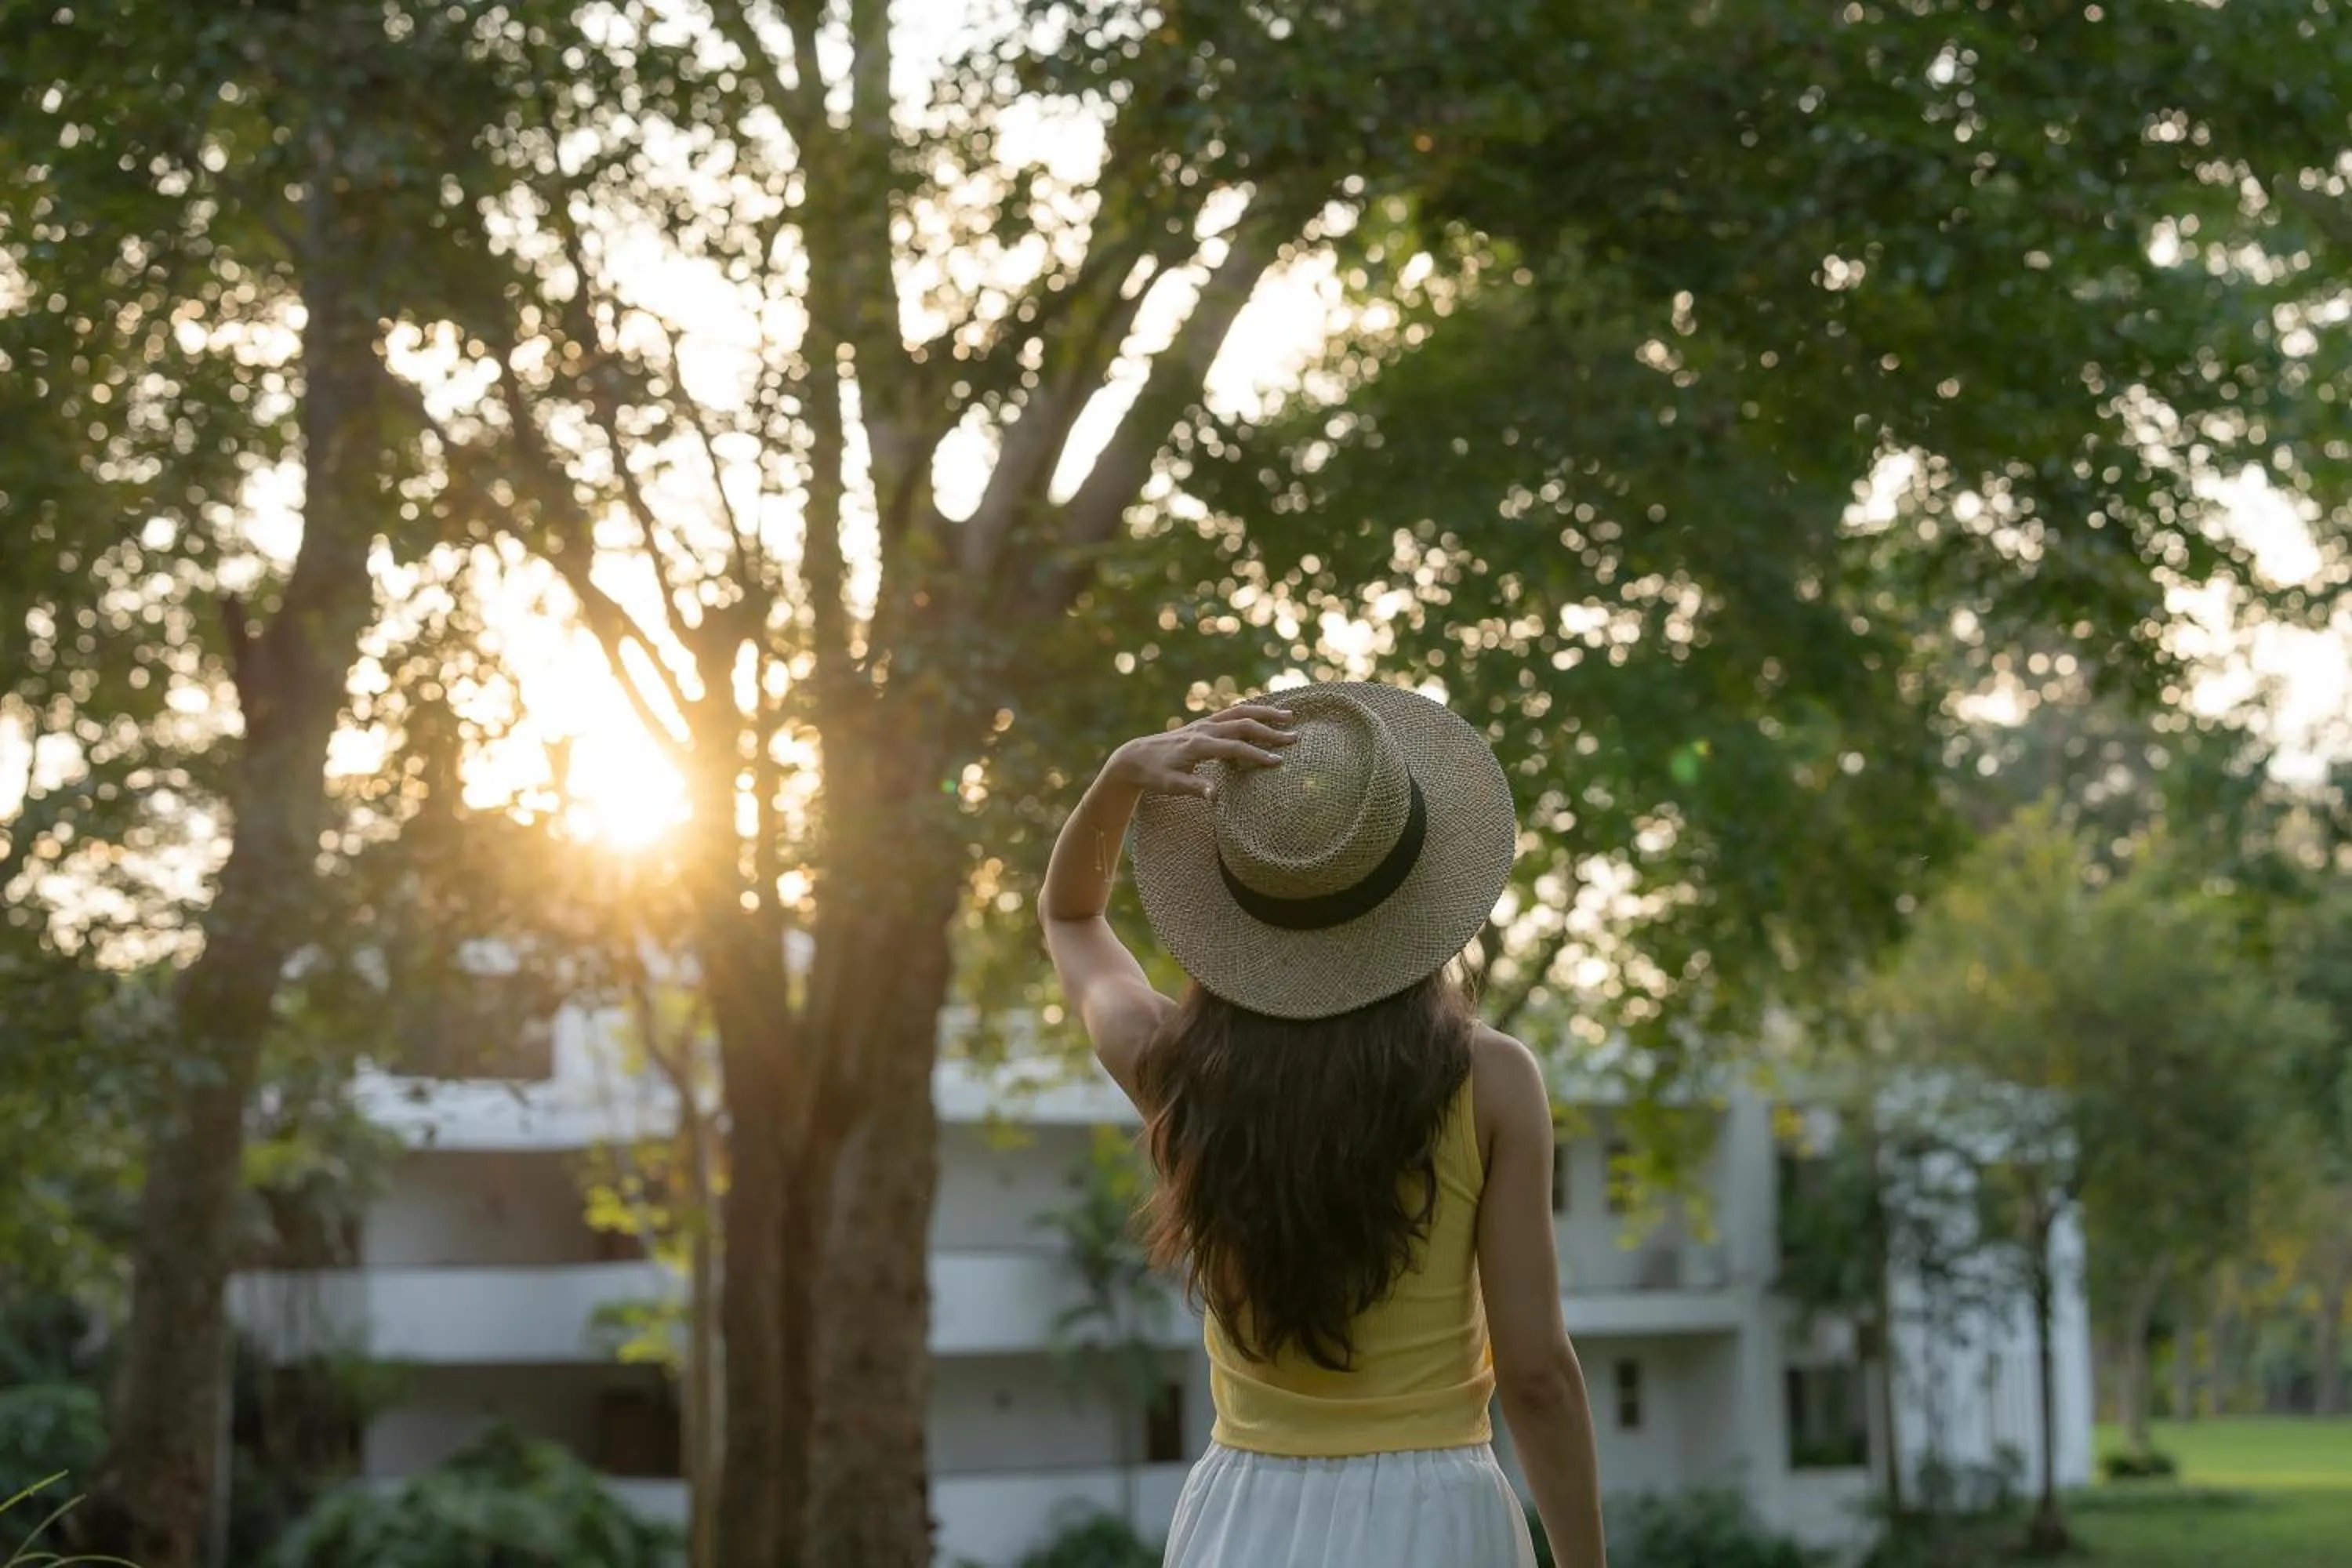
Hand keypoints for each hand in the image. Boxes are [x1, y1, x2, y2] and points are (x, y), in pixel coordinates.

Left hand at [1107, 702, 1297, 799]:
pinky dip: (1251, 711)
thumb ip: (1195, 788)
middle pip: (1243, 725)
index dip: (1258, 755)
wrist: (1134, 757)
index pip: (1235, 748)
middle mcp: (1204, 730)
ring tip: (1289, 715)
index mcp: (1199, 745)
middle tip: (1295, 737)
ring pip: (1239, 712)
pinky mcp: (1203, 724)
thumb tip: (1217, 796)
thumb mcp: (1171, 786)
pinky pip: (1231, 712)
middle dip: (1270, 730)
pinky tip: (1265, 713)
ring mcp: (1204, 724)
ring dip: (1265, 713)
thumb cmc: (1153, 775)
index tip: (1279, 762)